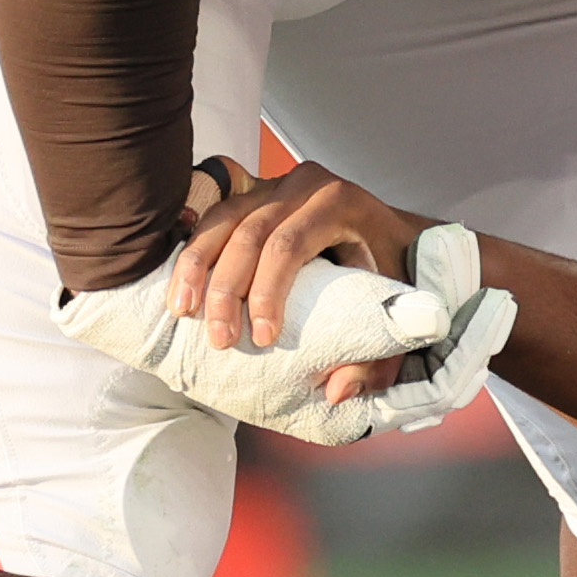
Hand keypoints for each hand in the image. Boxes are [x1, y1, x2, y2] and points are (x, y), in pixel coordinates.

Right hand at [175, 160, 429, 404]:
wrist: (392, 230)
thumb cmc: (392, 271)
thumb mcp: (396, 313)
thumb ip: (379, 358)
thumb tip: (337, 392)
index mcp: (338, 202)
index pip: (288, 245)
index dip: (266, 293)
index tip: (262, 339)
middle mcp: (304, 184)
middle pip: (248, 234)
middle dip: (226, 290)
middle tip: (219, 340)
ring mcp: (275, 184)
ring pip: (222, 221)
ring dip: (196, 268)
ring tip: (183, 312)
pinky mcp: (254, 192)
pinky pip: (214, 217)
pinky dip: (194, 251)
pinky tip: (180, 285)